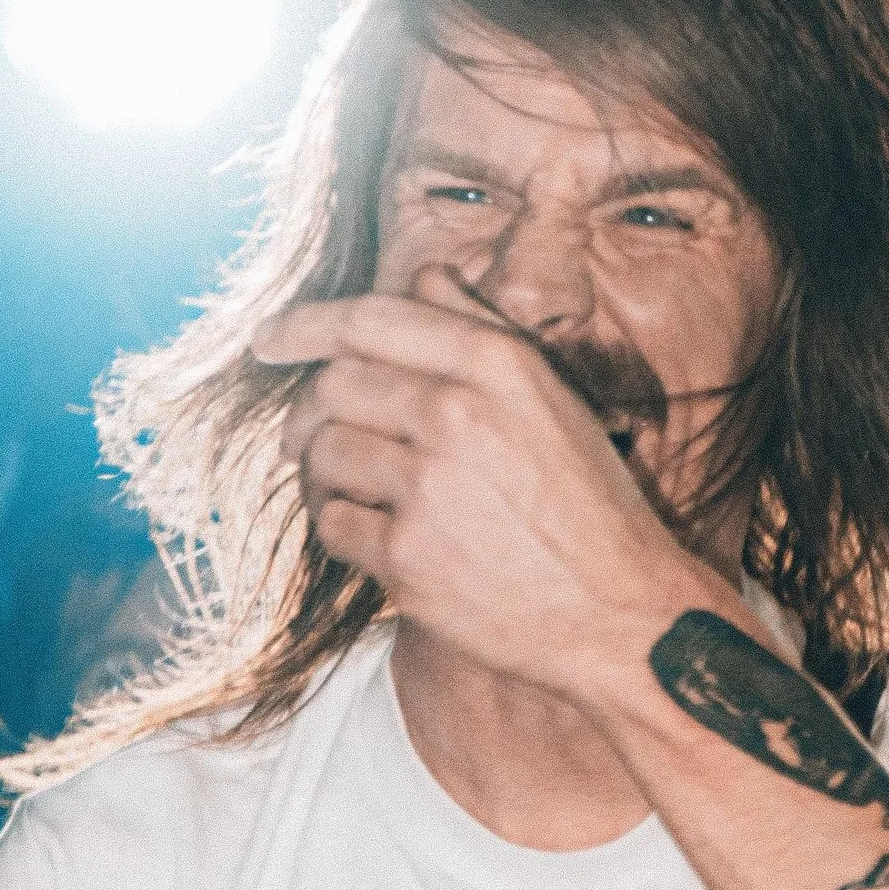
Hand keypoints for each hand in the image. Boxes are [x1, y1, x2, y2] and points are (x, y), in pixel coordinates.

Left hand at [257, 283, 714, 701]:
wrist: (620, 612)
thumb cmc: (588, 503)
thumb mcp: (550, 399)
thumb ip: (482, 331)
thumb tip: (426, 277)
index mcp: (496, 364)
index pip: (369, 320)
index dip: (303, 326)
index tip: (268, 342)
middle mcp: (459, 414)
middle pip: (332, 387)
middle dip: (305, 412)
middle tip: (303, 438)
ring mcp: (429, 487)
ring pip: (323, 455)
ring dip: (319, 472)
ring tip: (345, 489)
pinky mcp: (407, 558)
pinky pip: (332, 524)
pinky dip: (339, 527)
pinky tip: (370, 535)